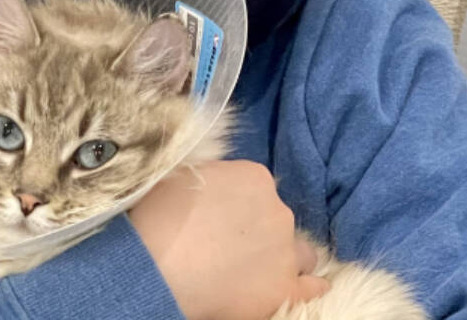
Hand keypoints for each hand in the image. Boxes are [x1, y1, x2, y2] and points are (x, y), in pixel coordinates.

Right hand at [129, 160, 328, 319]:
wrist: (154, 265)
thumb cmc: (156, 217)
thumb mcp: (181, 176)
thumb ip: (210, 178)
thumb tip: (213, 187)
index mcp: (255, 177)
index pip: (257, 188)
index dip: (238, 203)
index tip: (221, 215)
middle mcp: (278, 210)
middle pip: (277, 218)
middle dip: (258, 230)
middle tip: (228, 244)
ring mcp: (285, 251)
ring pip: (300, 252)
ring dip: (283, 257)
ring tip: (258, 269)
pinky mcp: (285, 289)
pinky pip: (312, 287)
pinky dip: (308, 287)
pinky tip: (303, 287)